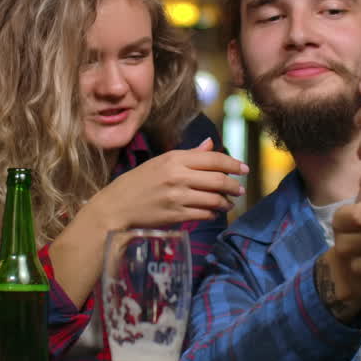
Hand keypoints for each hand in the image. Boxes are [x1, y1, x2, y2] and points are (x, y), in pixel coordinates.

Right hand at [49, 137, 245, 308]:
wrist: (116, 207)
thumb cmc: (138, 182)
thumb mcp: (161, 162)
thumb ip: (189, 154)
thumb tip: (211, 145)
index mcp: (174, 158)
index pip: (213, 159)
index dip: (233, 164)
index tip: (244, 169)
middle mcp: (177, 176)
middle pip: (218, 179)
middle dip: (234, 185)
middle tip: (240, 189)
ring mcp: (177, 197)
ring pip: (214, 199)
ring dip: (226, 202)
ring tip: (228, 203)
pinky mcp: (176, 215)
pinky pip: (204, 214)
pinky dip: (212, 213)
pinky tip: (213, 212)